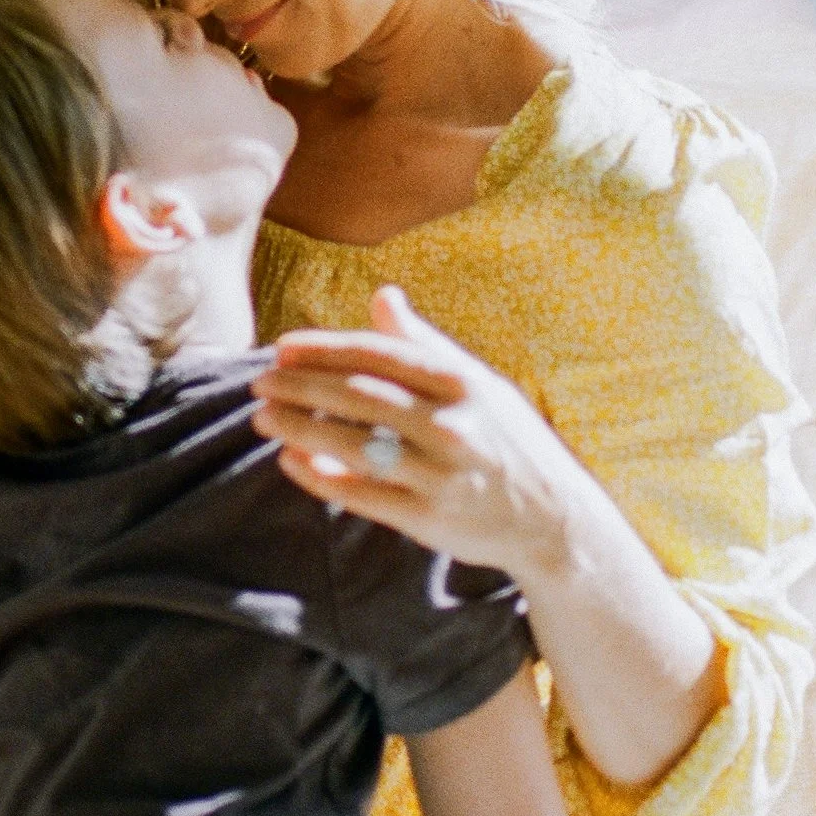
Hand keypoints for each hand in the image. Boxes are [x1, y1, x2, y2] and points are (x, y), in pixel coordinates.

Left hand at [257, 287, 728, 786]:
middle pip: (359, 396)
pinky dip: (320, 476)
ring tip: (262, 416)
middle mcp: (453, 425)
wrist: (555, 519)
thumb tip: (381, 295)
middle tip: (260, 380)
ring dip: (299, 427)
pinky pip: (362, 494)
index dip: (326, 349)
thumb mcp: (480, 384)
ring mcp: (440, 474)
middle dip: (301, 385)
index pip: (380, 355)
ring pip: (354, 444)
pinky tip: (290, 461)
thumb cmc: (509, 441)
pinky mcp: (429, 519)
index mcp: (463, 383)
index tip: (284, 347)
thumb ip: (425, 344)